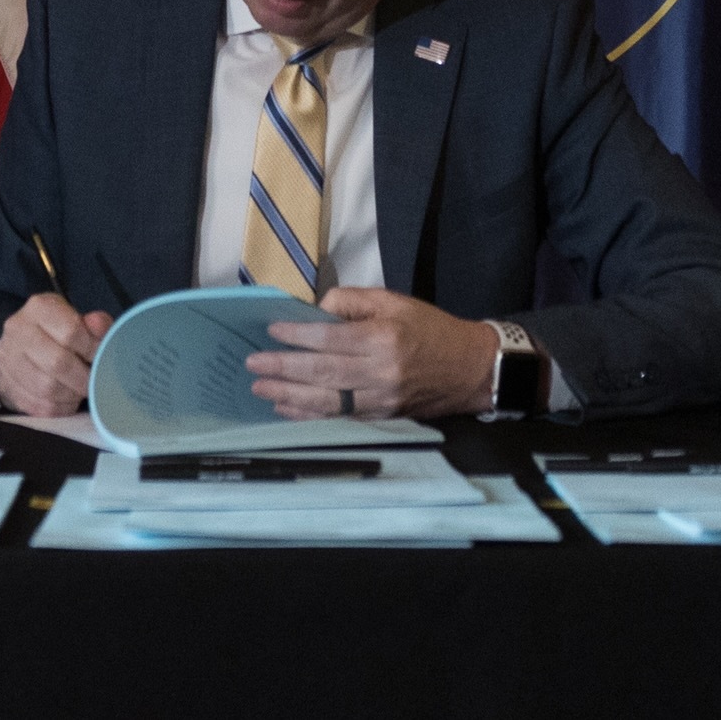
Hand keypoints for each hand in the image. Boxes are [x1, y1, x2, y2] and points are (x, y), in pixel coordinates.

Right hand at [0, 294, 110, 416]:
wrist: (18, 348)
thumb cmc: (56, 333)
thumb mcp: (77, 319)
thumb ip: (95, 324)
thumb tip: (99, 325)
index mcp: (39, 307)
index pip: (71, 331)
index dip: (92, 350)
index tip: (102, 358)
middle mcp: (19, 330)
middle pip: (58, 363)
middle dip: (83, 377)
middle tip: (94, 381)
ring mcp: (9, 359)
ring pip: (48, 388)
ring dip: (72, 394)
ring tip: (80, 389)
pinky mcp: (8, 386)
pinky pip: (40, 405)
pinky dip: (61, 407)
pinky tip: (67, 399)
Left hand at [246, 288, 498, 421]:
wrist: (468, 369)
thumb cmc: (428, 329)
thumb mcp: (393, 301)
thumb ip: (352, 301)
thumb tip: (316, 312)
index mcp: (382, 338)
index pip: (330, 339)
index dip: (298, 336)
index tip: (272, 330)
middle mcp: (380, 372)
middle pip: (322, 373)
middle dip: (283, 369)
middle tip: (252, 364)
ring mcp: (380, 400)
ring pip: (326, 401)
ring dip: (289, 396)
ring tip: (260, 388)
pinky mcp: (380, 417)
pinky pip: (338, 418)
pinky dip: (309, 415)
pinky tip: (286, 408)